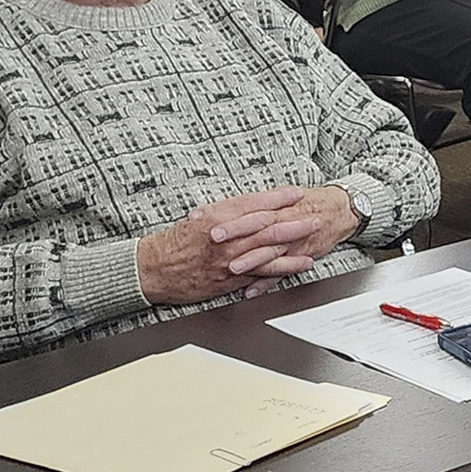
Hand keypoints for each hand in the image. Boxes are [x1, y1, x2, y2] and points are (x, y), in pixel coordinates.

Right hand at [136, 186, 357, 303]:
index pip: (255, 204)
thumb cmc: (174, 242)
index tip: (297, 193)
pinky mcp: (232, 278)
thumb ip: (226, 212)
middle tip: (315, 215)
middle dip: (295, 220)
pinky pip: (263, 272)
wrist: (155, 270)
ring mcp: (231, 259)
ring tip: (315, 238)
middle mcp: (227, 238)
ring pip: (270, 249)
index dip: (279, 198)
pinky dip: (285, 268)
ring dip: (296, 243)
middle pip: (268, 226)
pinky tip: (301, 264)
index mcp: (218, 217)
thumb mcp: (199, 217)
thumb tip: (249, 205)